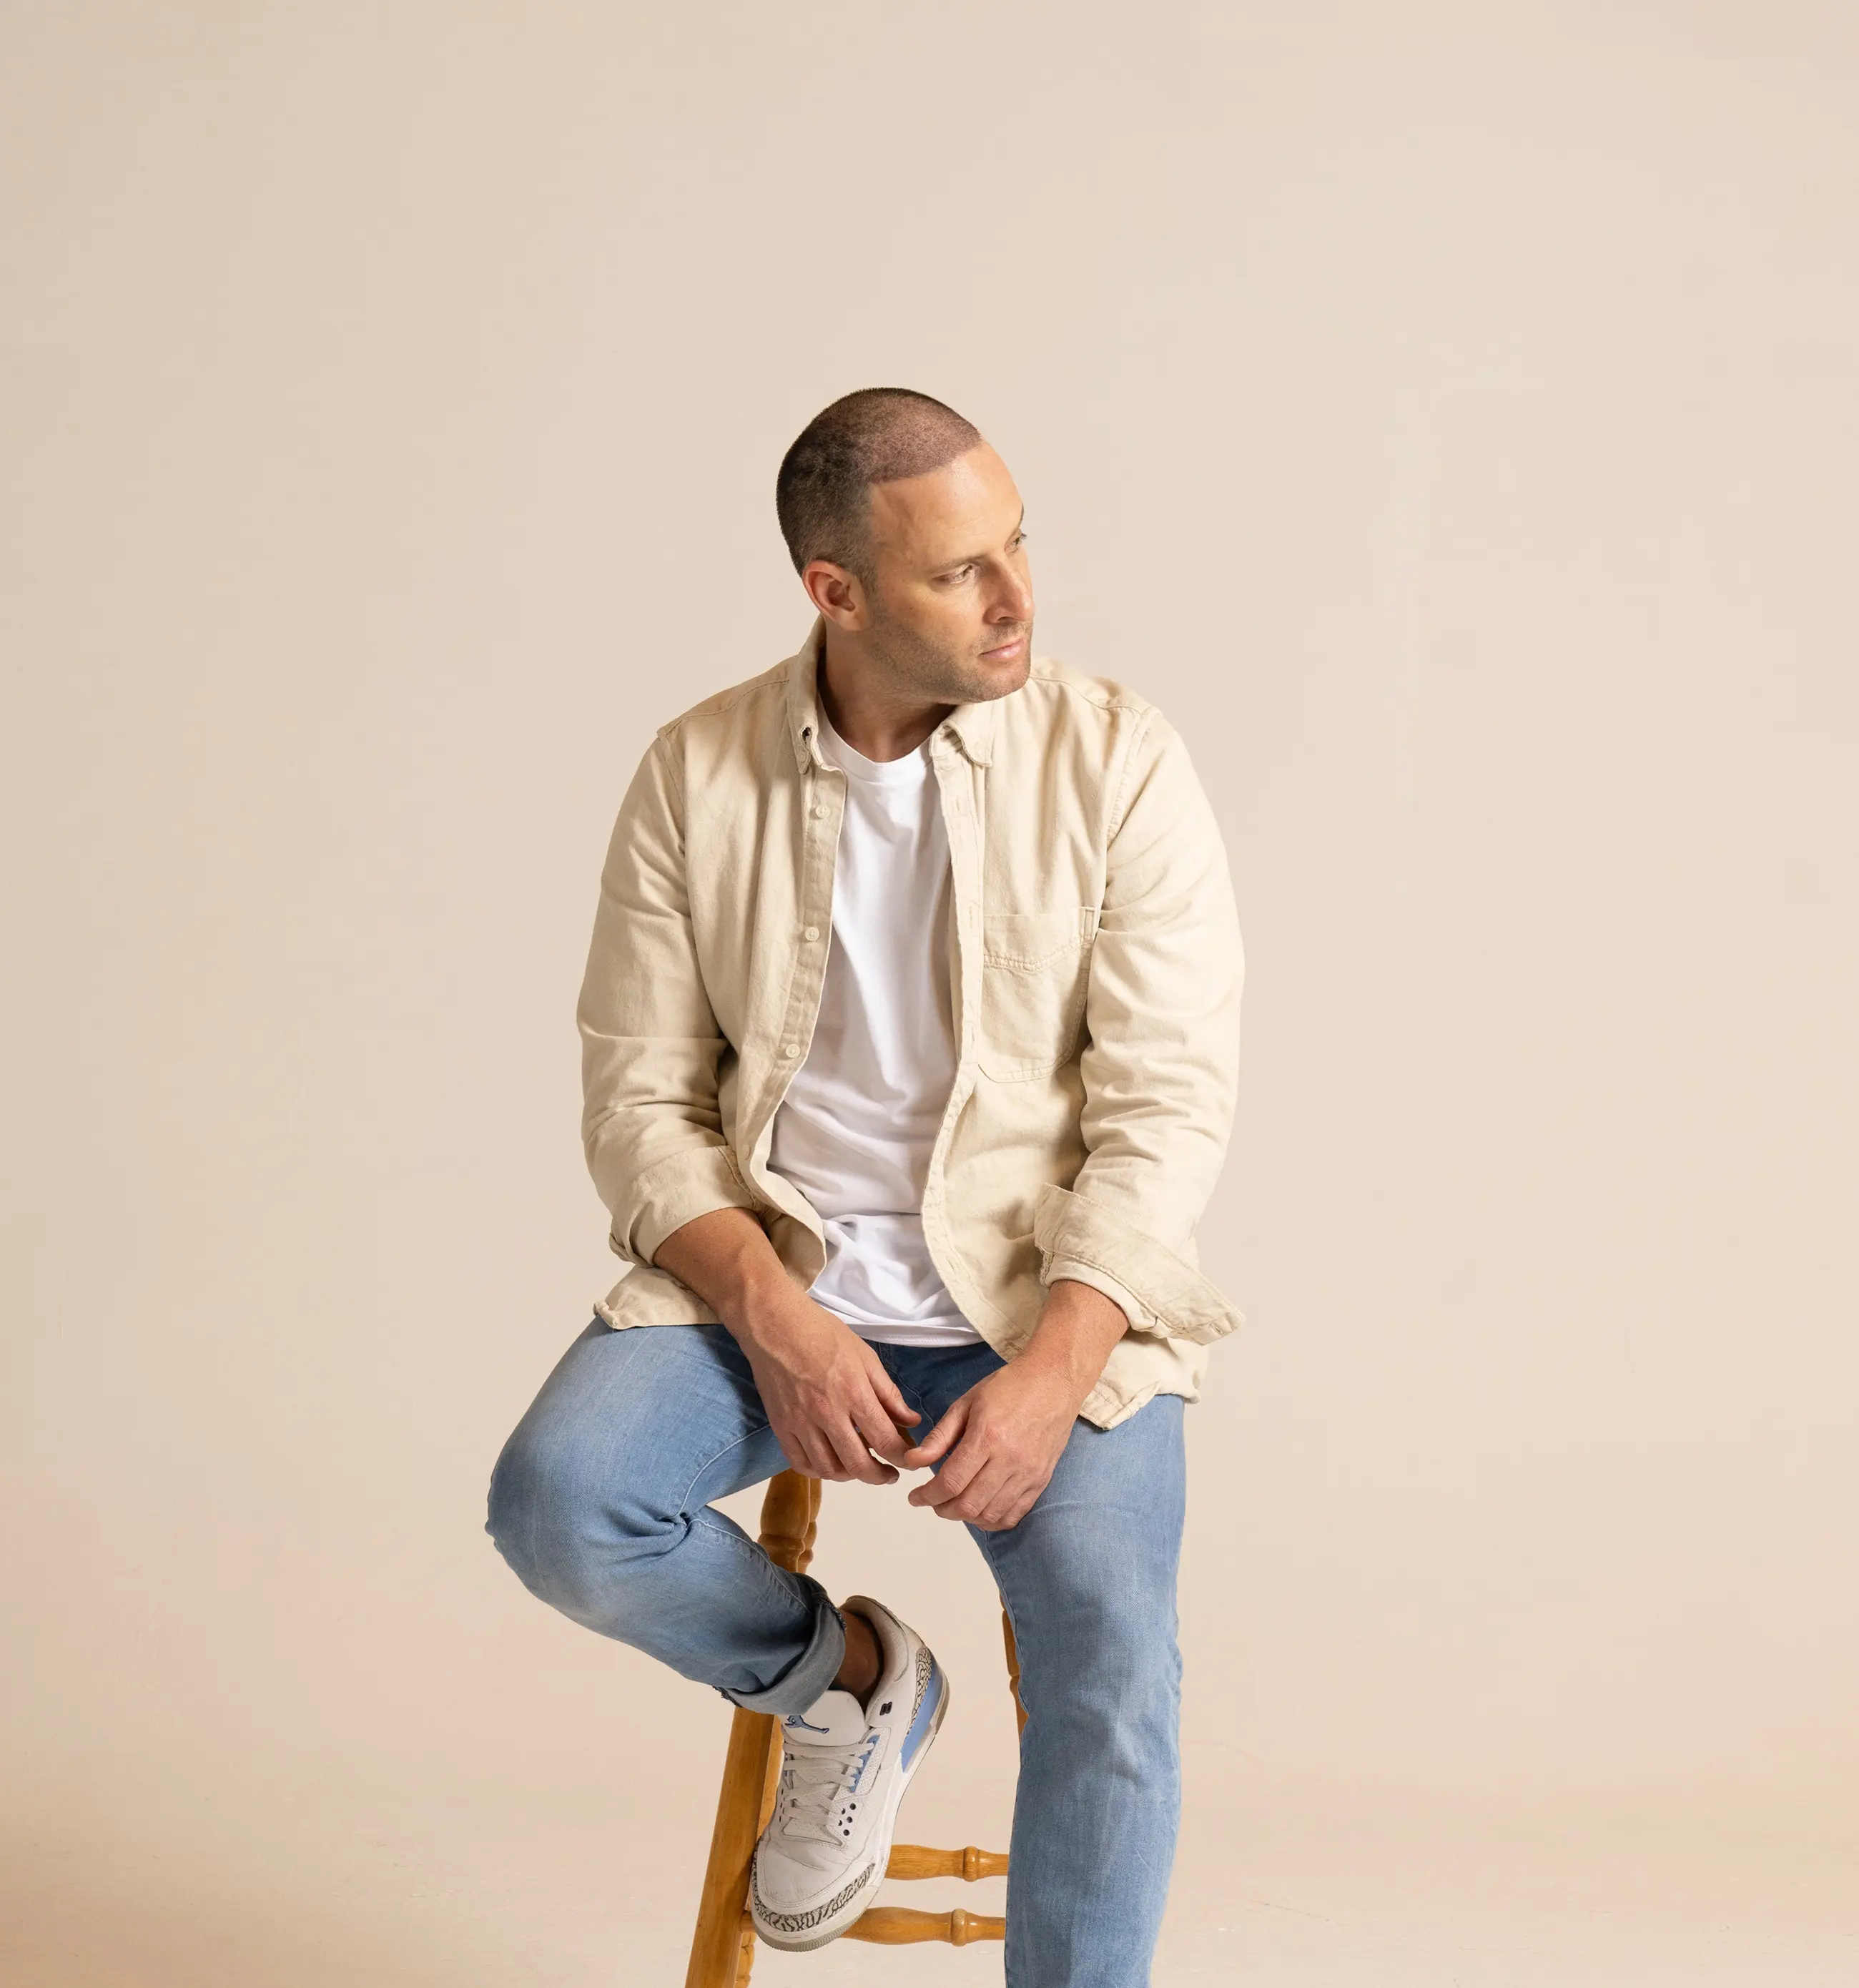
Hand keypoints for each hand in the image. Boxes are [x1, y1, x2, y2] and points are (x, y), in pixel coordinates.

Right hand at [739, 1295, 921, 1486]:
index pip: (885, 1440)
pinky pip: (800, 1463)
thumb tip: (911, 1421)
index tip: (908, 1461)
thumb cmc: (824, 1334)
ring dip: (850, 1477)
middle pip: (858, 1464)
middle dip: (879, 1476)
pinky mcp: (780, 1426)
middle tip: (888, 1474)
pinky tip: (830, 1464)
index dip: (902, 1458)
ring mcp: (800, 1423)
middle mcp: (827, 1414)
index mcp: (854, 1393)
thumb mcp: (865, 1356)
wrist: (776, 1325)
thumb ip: (888, 1393)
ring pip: (829, 1470)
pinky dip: (818, 1472)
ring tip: (860, 1468)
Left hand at [900, 1357, 1087, 1531]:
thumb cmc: (1008, 1387)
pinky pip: (1014, 1514)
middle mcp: (1010, 1460)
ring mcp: (1029, 1473)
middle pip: (969, 1505)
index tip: (915, 1497)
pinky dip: (992, 1520)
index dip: (927, 1496)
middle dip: (942, 1509)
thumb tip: (913, 1462)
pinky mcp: (1041, 1480)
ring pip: (990, 1515)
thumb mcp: (966, 1403)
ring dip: (966, 1517)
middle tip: (932, 1501)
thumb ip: (939, 1437)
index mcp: (987, 1437)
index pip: (951, 1482)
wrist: (1054, 1381)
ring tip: (953, 1504)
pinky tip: (979, 1510)